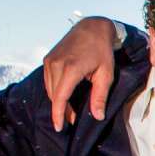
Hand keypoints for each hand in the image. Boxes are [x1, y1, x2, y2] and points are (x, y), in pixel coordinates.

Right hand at [43, 16, 120, 130]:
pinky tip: (65, 95)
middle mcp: (56, 64)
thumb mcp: (106, 74)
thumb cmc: (102, 51)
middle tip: (72, 120)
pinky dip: (55, 90)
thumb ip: (100, 96)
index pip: (60, 97)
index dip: (59, 114)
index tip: (59, 127)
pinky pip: (48, 80)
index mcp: (70, 68)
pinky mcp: (48, 59)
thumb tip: (98, 116)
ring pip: (50, 89)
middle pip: (55, 95)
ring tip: (70, 110)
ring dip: (58, 100)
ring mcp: (49, 60)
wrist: (92, 27)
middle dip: (62, 110)